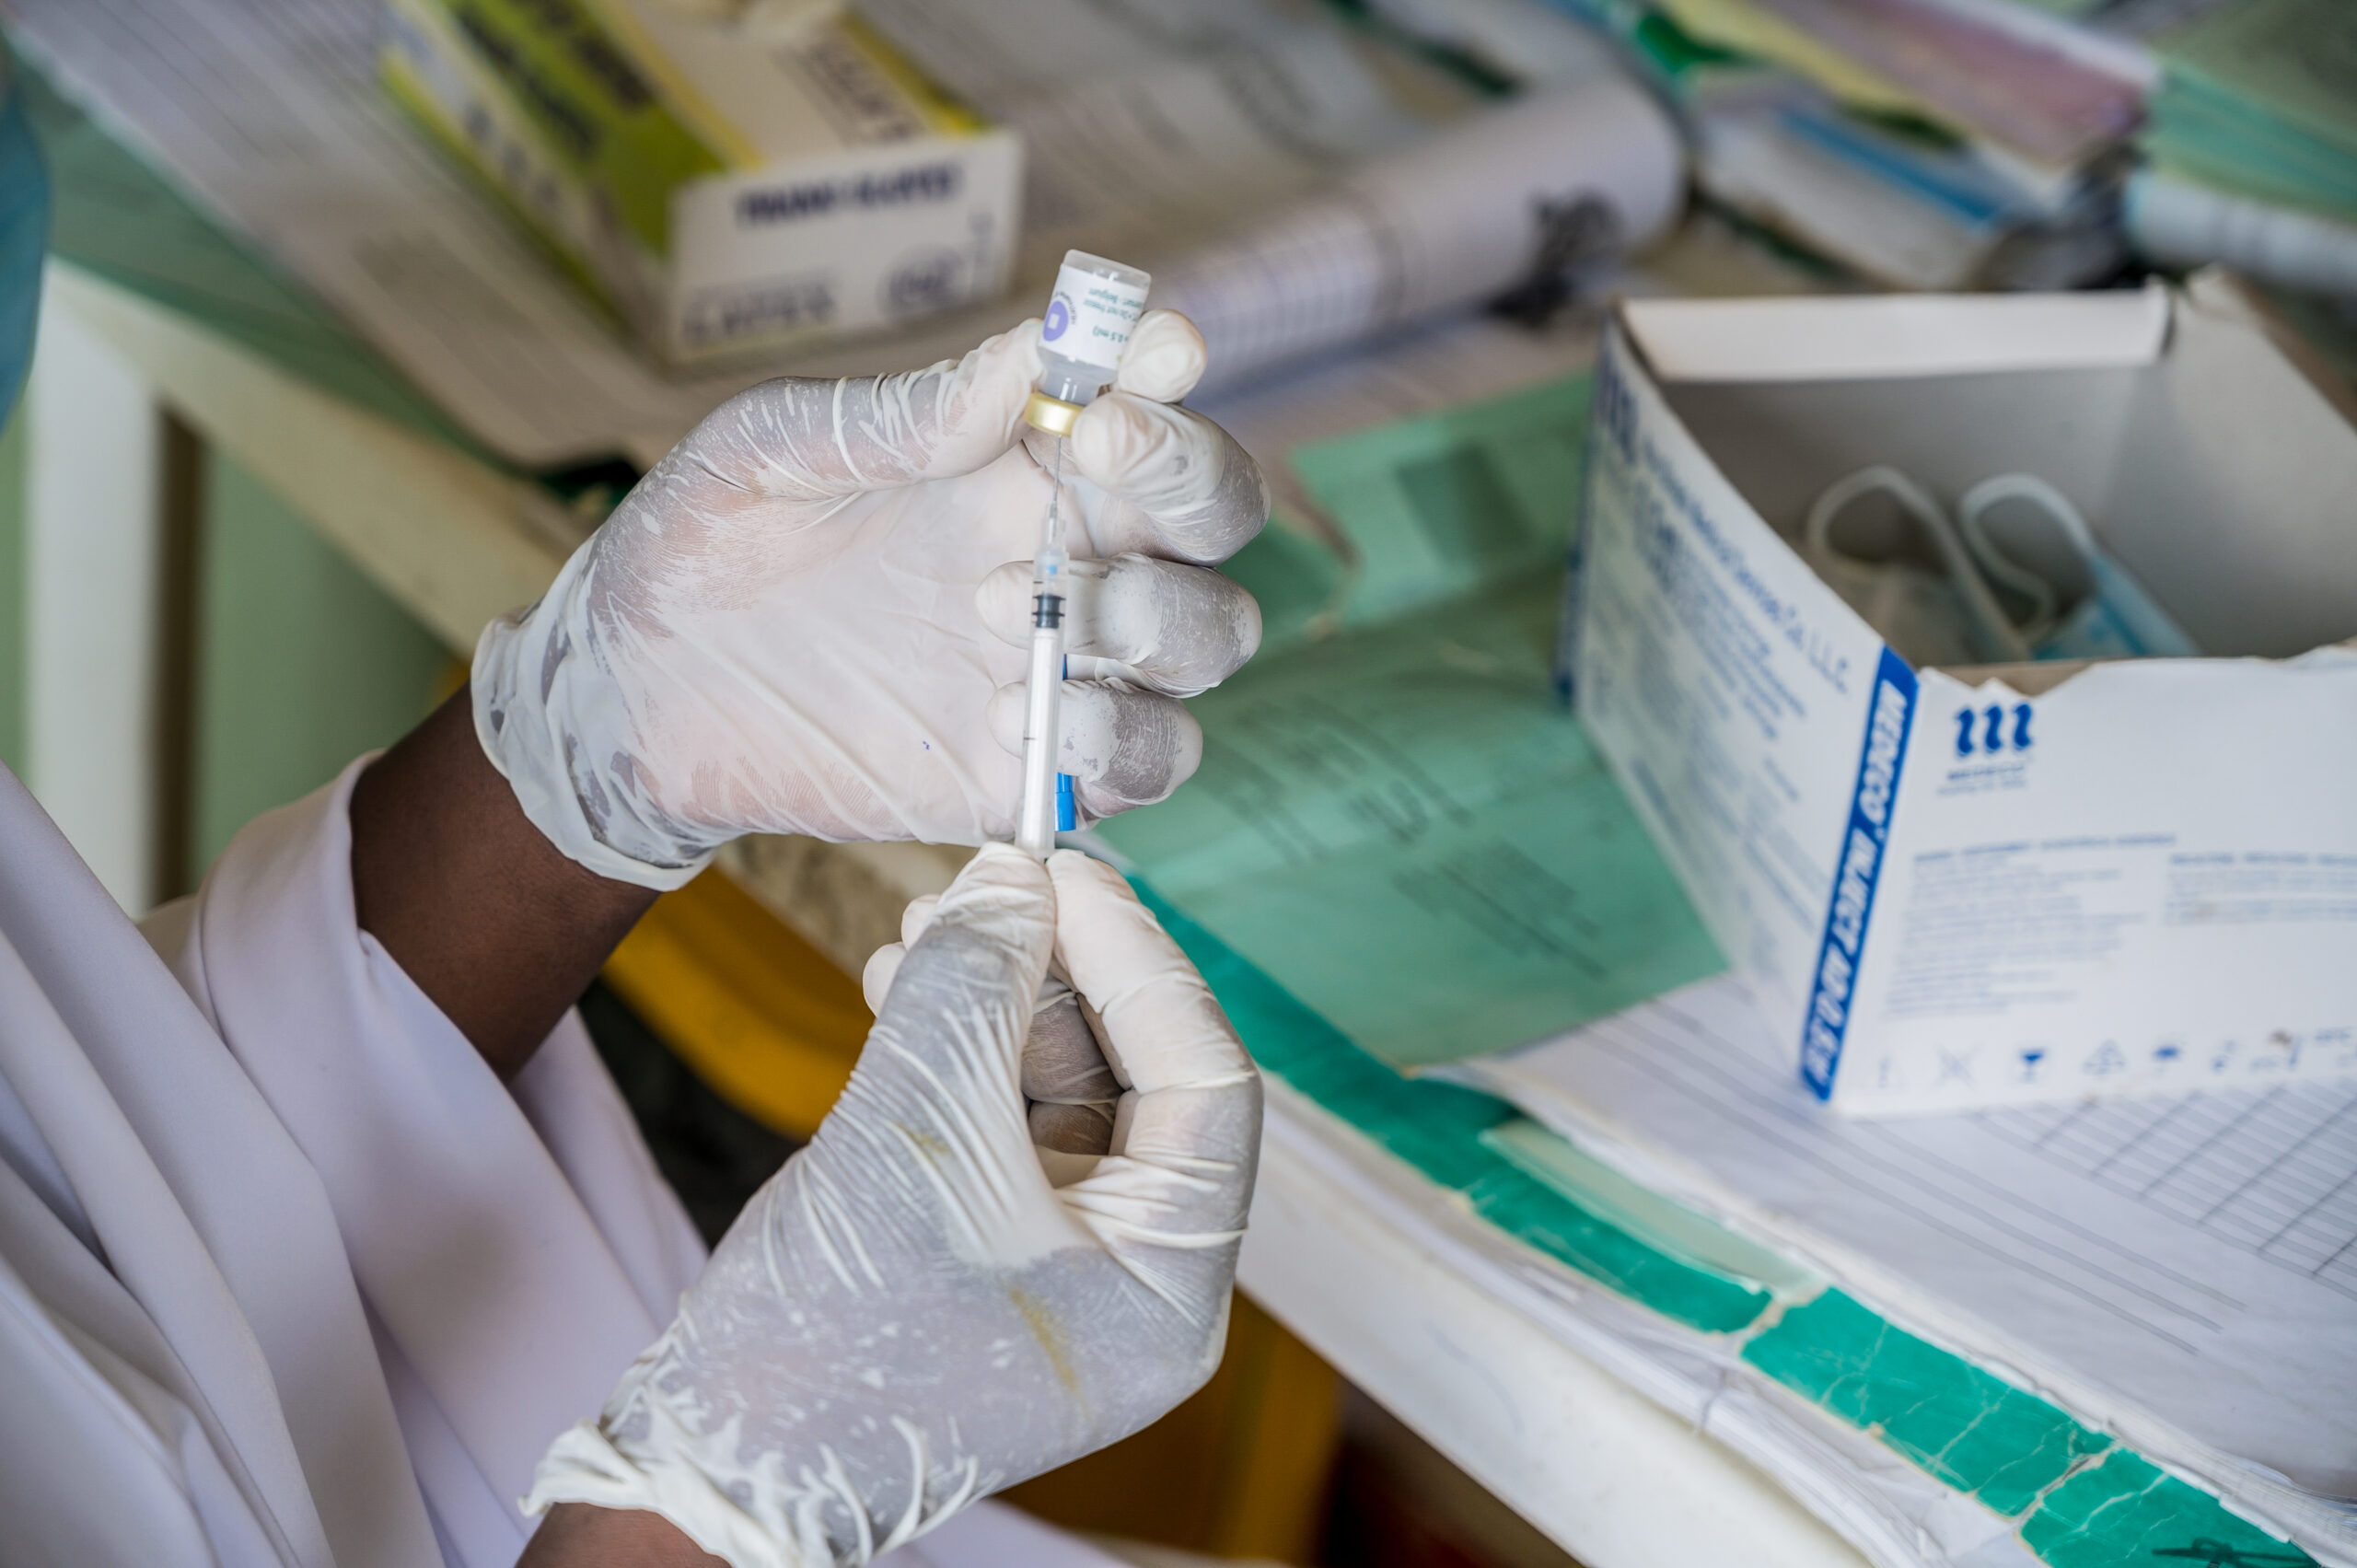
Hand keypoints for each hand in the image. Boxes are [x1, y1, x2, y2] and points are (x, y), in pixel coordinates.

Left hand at [474, 313, 1266, 887]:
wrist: (633, 701)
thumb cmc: (698, 550)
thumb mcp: (769, 449)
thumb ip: (901, 414)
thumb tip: (1028, 358)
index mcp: (1015, 461)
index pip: (1149, 407)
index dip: (1173, 377)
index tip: (1150, 358)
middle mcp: (1063, 554)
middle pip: (1217, 518)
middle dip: (1191, 485)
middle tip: (1092, 461)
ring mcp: (1057, 663)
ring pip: (1211, 636)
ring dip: (1154, 616)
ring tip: (1006, 606)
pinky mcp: (1030, 769)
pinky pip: (1150, 760)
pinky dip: (1120, 737)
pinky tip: (1015, 713)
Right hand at [523, 847, 1261, 1566]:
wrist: (713, 1459)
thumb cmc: (826, 1339)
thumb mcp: (913, 1136)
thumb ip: (974, 992)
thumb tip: (1017, 878)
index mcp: (1170, 1291)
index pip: (1205, 1086)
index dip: (1141, 965)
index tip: (1071, 875)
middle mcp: (1139, 1279)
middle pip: (1136, 1078)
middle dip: (1057, 972)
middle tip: (993, 884)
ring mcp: (1066, 1262)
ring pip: (1061, 1086)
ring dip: (998, 996)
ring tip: (923, 927)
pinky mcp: (993, 1243)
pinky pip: (1002, 1119)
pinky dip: (960, 1046)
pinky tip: (905, 982)